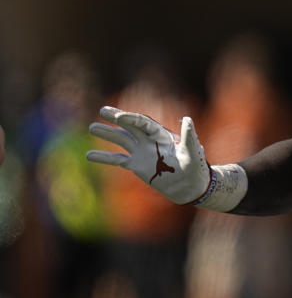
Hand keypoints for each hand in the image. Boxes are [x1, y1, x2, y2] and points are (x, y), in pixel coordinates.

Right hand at [86, 106, 210, 204]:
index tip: (119, 116)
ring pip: (122, 140)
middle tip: (102, 110)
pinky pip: (118, 159)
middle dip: (116, 118)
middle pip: (130, 126)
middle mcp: (149, 141)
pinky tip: (90, 155)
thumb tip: (188, 119)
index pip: (144, 123)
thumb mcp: (192, 151)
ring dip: (107, 134)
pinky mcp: (137, 166)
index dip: (132, 119)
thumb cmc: (195, 167)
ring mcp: (142, 153)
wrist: (190, 187)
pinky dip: (104, 157)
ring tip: (92, 127)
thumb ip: (189, 136)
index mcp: (162, 135)